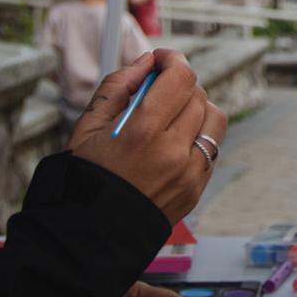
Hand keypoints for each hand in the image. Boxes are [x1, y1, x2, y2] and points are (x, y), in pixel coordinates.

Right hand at [66, 48, 227, 222]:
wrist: (88, 237)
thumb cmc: (83, 179)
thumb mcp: (87, 127)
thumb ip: (118, 86)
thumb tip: (147, 62)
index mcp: (143, 133)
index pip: (181, 78)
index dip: (174, 60)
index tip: (163, 60)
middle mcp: (173, 152)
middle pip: (198, 95)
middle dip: (179, 85)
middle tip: (158, 90)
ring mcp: (189, 173)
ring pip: (214, 119)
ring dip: (196, 109)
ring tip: (170, 116)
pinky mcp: (196, 189)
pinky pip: (210, 148)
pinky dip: (197, 137)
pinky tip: (171, 143)